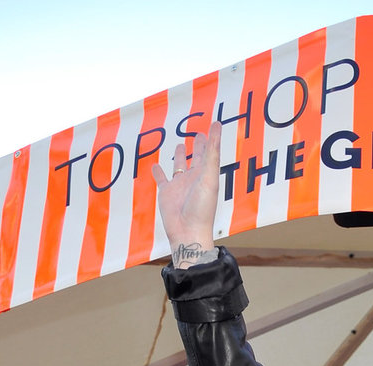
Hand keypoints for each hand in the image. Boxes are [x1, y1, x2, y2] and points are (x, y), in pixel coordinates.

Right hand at [152, 121, 221, 264]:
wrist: (188, 232)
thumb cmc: (202, 208)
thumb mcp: (209, 176)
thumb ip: (212, 151)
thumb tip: (217, 125)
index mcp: (206, 174)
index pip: (210, 152)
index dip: (212, 139)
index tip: (214, 126)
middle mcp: (194, 178)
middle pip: (196, 158)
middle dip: (198, 146)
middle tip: (198, 135)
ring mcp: (180, 186)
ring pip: (179, 167)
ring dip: (179, 157)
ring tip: (180, 146)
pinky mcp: (166, 193)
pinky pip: (161, 179)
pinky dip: (158, 172)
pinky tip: (155, 166)